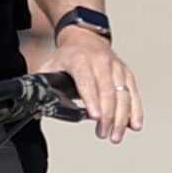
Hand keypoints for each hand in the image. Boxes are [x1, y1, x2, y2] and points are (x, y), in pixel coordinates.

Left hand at [53, 28, 140, 143]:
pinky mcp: (126, 73)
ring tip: (115, 136)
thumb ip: (42, 87)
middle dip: (108, 116)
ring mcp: (116, 67)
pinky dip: (135, 110)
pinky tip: (134, 125)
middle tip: (103, 134)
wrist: (85, 36)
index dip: (92, 100)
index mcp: (80, 60)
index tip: (95, 117)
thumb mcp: (50, 66)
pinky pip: (133, 93)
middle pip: (108, 92)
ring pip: (124, 94)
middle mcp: (101, 62)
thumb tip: (36, 112)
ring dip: (122, 117)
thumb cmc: (67, 55)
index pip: (87, 83)